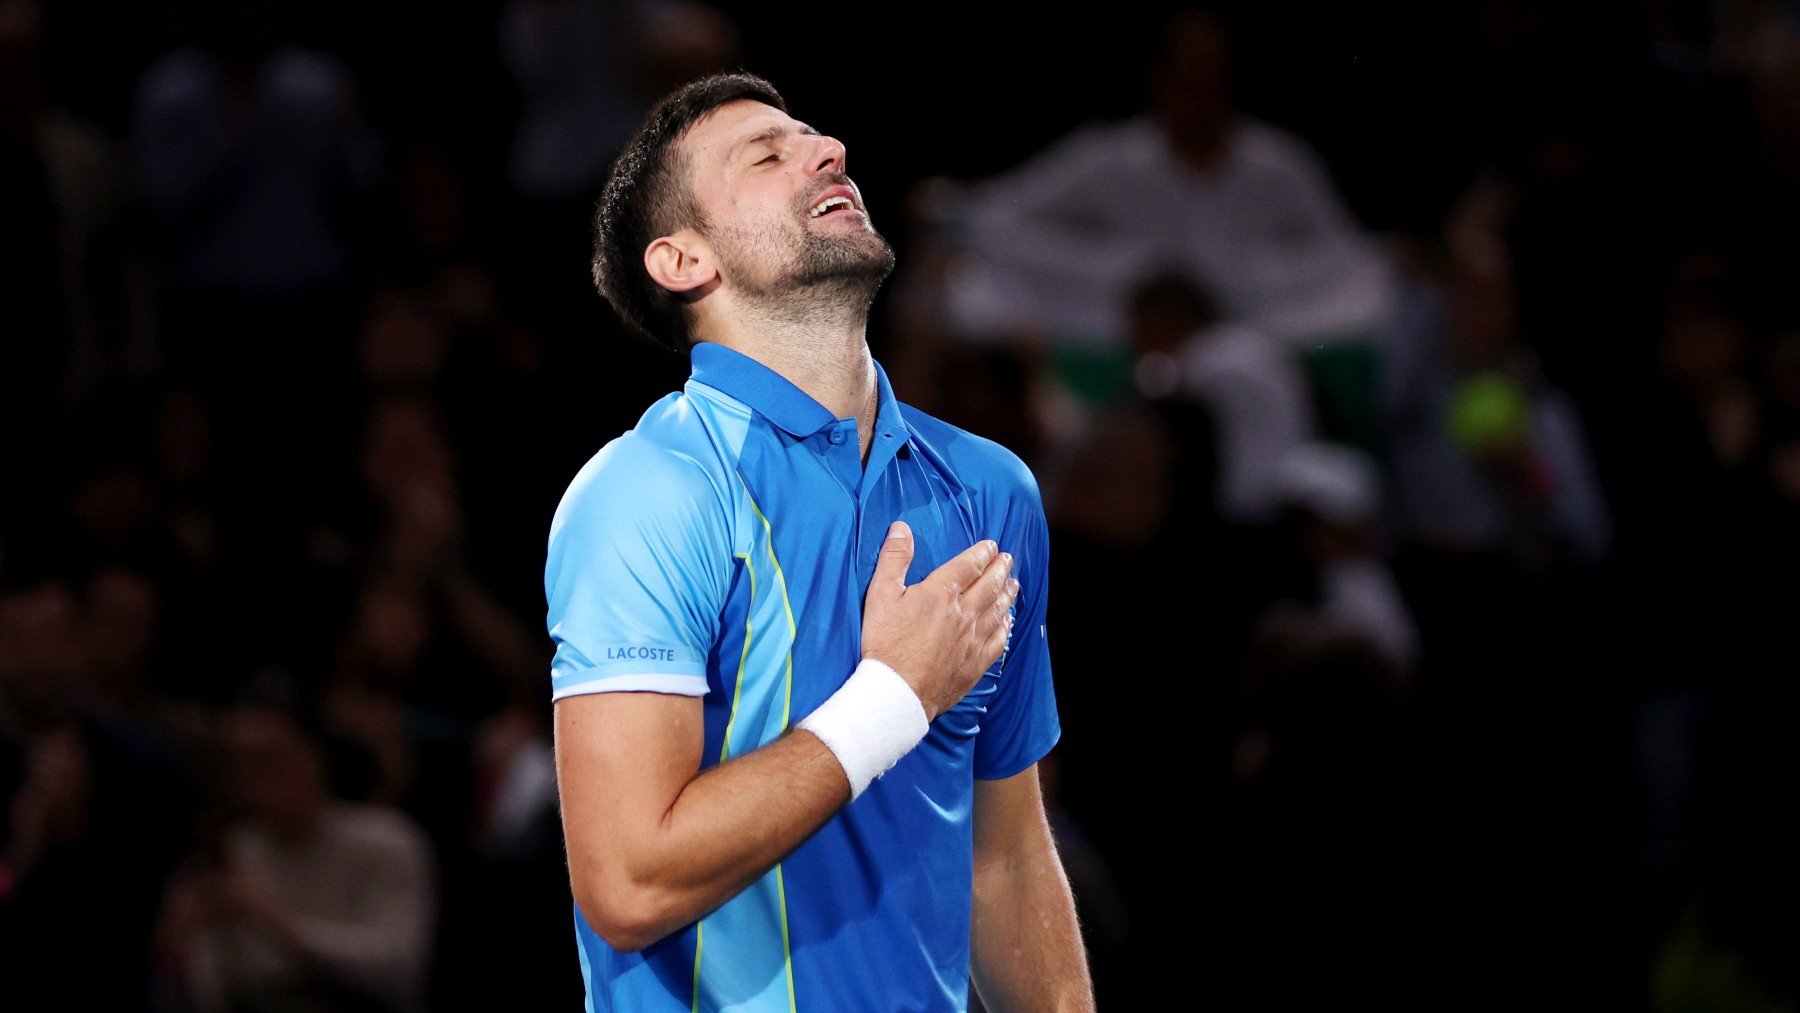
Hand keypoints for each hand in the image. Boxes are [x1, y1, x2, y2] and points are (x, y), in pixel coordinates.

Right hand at [861, 522, 1017, 719]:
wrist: (897, 691)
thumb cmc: (886, 642)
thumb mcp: (880, 594)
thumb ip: (894, 559)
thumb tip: (901, 528)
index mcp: (941, 592)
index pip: (969, 565)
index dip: (982, 553)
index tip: (991, 545)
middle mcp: (964, 613)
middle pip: (989, 585)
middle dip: (1000, 569)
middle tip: (1008, 559)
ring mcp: (972, 639)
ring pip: (997, 611)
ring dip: (1007, 594)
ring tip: (1014, 584)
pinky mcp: (975, 664)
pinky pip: (998, 641)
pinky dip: (1006, 628)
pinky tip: (1008, 623)